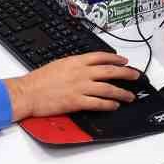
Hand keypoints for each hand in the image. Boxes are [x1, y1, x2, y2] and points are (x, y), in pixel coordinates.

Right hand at [5, 52, 140, 119]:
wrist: (27, 92)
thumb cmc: (38, 80)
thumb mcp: (58, 64)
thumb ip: (74, 65)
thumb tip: (85, 67)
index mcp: (75, 61)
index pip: (101, 57)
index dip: (115, 59)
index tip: (124, 61)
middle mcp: (81, 73)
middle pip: (109, 71)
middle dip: (126, 74)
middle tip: (136, 76)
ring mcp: (80, 87)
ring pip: (107, 88)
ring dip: (122, 92)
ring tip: (130, 96)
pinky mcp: (76, 102)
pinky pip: (98, 103)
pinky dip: (108, 104)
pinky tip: (114, 105)